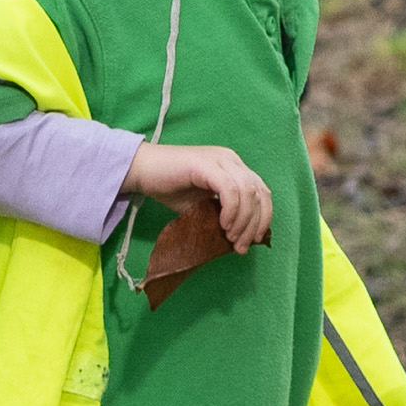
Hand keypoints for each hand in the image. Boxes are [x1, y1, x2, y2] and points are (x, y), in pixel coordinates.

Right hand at [126, 139, 272, 304]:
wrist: (142, 171)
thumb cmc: (169, 187)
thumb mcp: (201, 205)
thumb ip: (221, 215)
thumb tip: (240, 238)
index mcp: (234, 167)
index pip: (261, 192)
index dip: (263, 218)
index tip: (254, 241)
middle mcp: (231, 160)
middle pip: (259, 193)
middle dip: (255, 224)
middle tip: (241, 246)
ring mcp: (220, 159)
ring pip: (247, 192)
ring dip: (243, 220)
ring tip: (230, 238)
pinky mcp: (207, 164)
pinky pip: (229, 189)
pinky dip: (231, 209)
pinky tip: (222, 224)